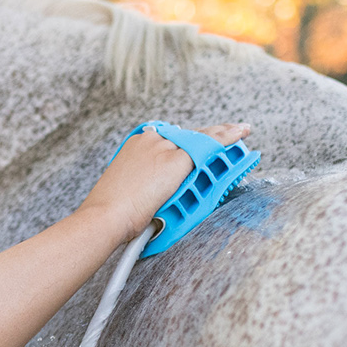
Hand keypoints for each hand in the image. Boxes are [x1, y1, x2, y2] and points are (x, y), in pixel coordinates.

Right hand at [80, 123, 251, 242]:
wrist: (106, 215)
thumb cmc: (111, 211)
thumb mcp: (126, 188)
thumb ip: (143, 183)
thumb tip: (156, 192)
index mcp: (138, 144)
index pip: (171, 137)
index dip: (189, 138)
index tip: (197, 139)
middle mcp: (151, 140)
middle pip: (189, 134)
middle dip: (210, 133)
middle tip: (228, 130)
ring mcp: (165, 148)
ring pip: (202, 137)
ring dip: (223, 134)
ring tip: (241, 131)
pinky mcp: (177, 160)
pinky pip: (209, 145)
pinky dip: (228, 139)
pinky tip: (240, 135)